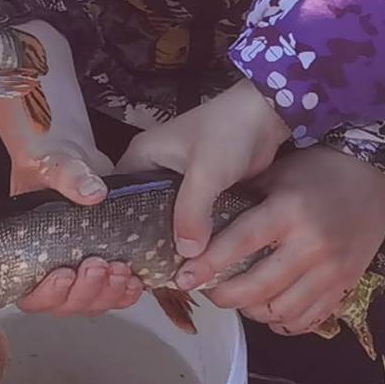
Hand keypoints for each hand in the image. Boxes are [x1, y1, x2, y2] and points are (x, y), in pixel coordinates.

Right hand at [0, 49, 133, 314]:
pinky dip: (126, 290)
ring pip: (92, 302)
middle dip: (86, 293)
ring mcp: (79, 269)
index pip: (29, 294)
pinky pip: (113, 290)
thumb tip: (93, 193)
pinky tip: (138, 279)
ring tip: (123, 272)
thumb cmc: (50, 160)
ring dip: (109, 294)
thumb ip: (69, 178)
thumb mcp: (54, 164)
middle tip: (102, 266)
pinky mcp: (105, 261)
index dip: (48, 294)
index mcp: (27, 253)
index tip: (66, 273)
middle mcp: (51, 268)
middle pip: (65, 305)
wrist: (73, 154)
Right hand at [118, 79, 292, 260]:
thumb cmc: (230, 131)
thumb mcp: (205, 173)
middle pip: (141, 211)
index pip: (117, 198)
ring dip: (176, 236)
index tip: (128, 257)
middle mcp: (152, 167)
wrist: (267, 115)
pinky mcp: (201, 188)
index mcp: (140, 156)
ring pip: (168, 216)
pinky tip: (198, 254)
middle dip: (151, 238)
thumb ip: (191, 212)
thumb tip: (187, 253)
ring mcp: (177, 178)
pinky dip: (194, 231)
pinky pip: (190, 215)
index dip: (121, 227)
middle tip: (154, 268)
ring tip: (175, 268)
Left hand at [169, 145, 384, 333]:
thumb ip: (244, 198)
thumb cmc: (320, 169)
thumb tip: (201, 224)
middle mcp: (311, 244)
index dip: (208, 264)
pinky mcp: (345, 285)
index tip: (185, 276)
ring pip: (281, 311)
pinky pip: (308, 320)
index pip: (240, 243)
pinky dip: (283, 322)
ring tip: (241, 299)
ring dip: (253, 311)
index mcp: (289, 210)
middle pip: (257, 287)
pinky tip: (270, 310)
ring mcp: (331, 270)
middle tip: (211, 290)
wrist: (377, 179)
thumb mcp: (278, 173)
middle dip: (225, 296)